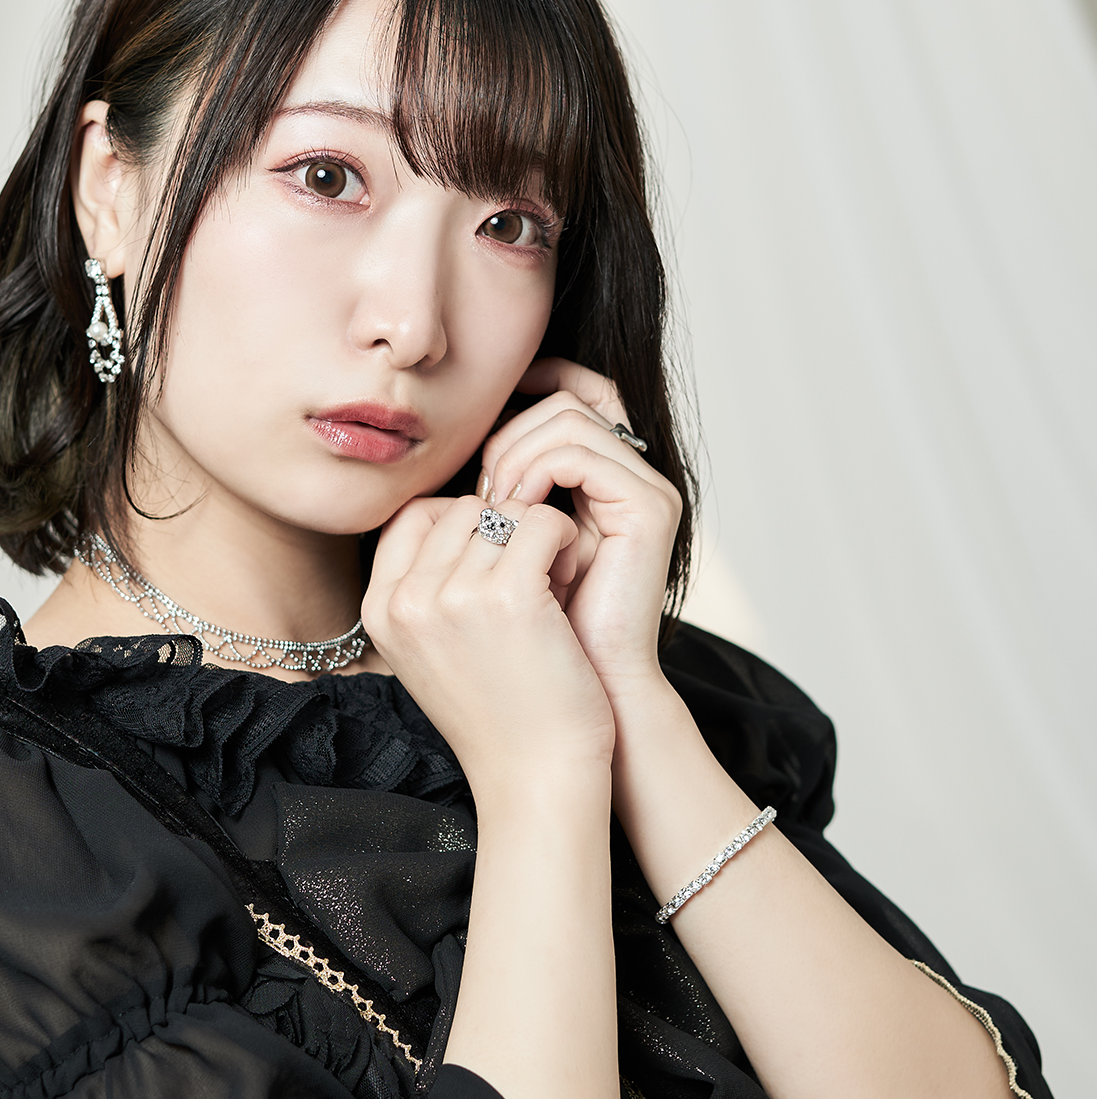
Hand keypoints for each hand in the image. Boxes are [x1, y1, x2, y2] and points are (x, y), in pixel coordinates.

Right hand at [362, 491, 614, 803]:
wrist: (535, 774)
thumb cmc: (498, 713)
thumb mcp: (432, 650)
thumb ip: (428, 588)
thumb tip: (461, 515)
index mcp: (379, 611)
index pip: (411, 517)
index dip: (462, 524)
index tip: (496, 557)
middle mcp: (406, 600)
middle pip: (461, 509)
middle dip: (503, 528)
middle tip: (532, 574)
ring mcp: (453, 596)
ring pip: (505, 512)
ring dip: (538, 535)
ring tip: (553, 581)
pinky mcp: (508, 596)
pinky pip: (541, 522)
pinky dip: (565, 538)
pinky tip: (571, 575)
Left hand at [478, 358, 681, 701]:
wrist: (573, 706)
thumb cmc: (530, 642)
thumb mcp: (498, 557)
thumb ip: (492, 501)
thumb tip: (448, 445)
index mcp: (603, 483)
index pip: (571, 393)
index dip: (520, 395)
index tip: (473, 434)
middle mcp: (632, 479)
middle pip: (564, 397)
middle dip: (506, 435)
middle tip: (481, 491)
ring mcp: (646, 490)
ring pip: (567, 417)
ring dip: (514, 454)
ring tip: (494, 505)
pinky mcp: (650, 507)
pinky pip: (579, 451)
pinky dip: (535, 471)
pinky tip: (513, 511)